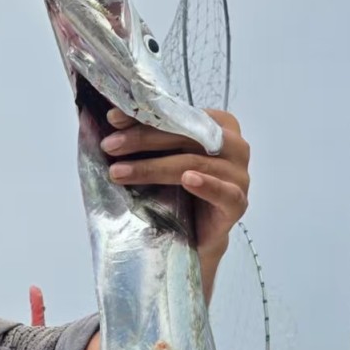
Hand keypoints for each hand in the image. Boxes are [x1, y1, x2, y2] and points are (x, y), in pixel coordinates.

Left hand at [100, 106, 249, 280]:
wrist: (195, 234)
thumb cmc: (178, 190)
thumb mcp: (161, 157)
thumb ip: (147, 137)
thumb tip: (112, 118)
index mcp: (219, 123)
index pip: (179, 115)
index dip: (144, 117)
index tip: (112, 120)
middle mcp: (234, 144)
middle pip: (185, 136)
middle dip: (143, 140)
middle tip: (110, 146)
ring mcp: (239, 174)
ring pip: (194, 164)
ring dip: (154, 167)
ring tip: (120, 172)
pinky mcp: (238, 202)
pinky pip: (224, 192)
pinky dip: (206, 185)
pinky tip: (188, 180)